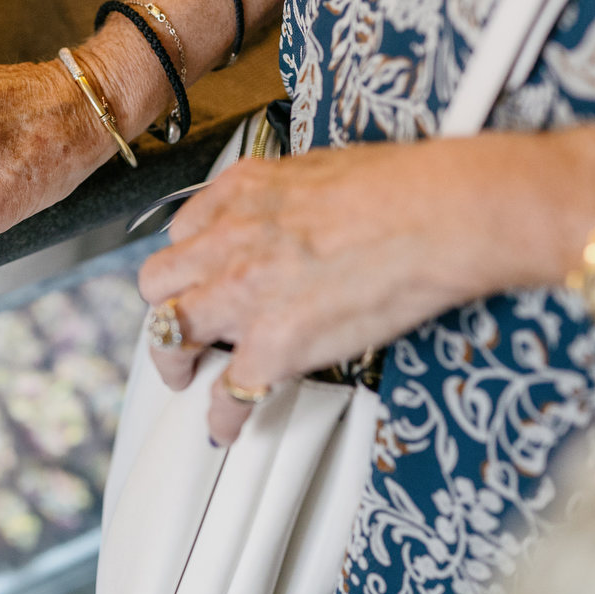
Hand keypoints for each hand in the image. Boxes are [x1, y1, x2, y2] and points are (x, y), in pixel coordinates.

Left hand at [138, 137, 561, 445]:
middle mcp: (229, 241)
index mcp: (241, 192)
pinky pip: (228, 392)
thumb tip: (286, 214)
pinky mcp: (273, 346)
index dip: (191, 260)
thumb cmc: (401, 187)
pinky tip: (225, 426)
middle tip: (178, 323)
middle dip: (165, 306)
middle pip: (159, 282)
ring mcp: (244, 296)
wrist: (435, 216)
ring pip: (171, 333)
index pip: (184, 232)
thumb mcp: (317, 167)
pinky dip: (223, 416)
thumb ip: (282, 196)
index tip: (198, 274)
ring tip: (183, 374)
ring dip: (172, 359)